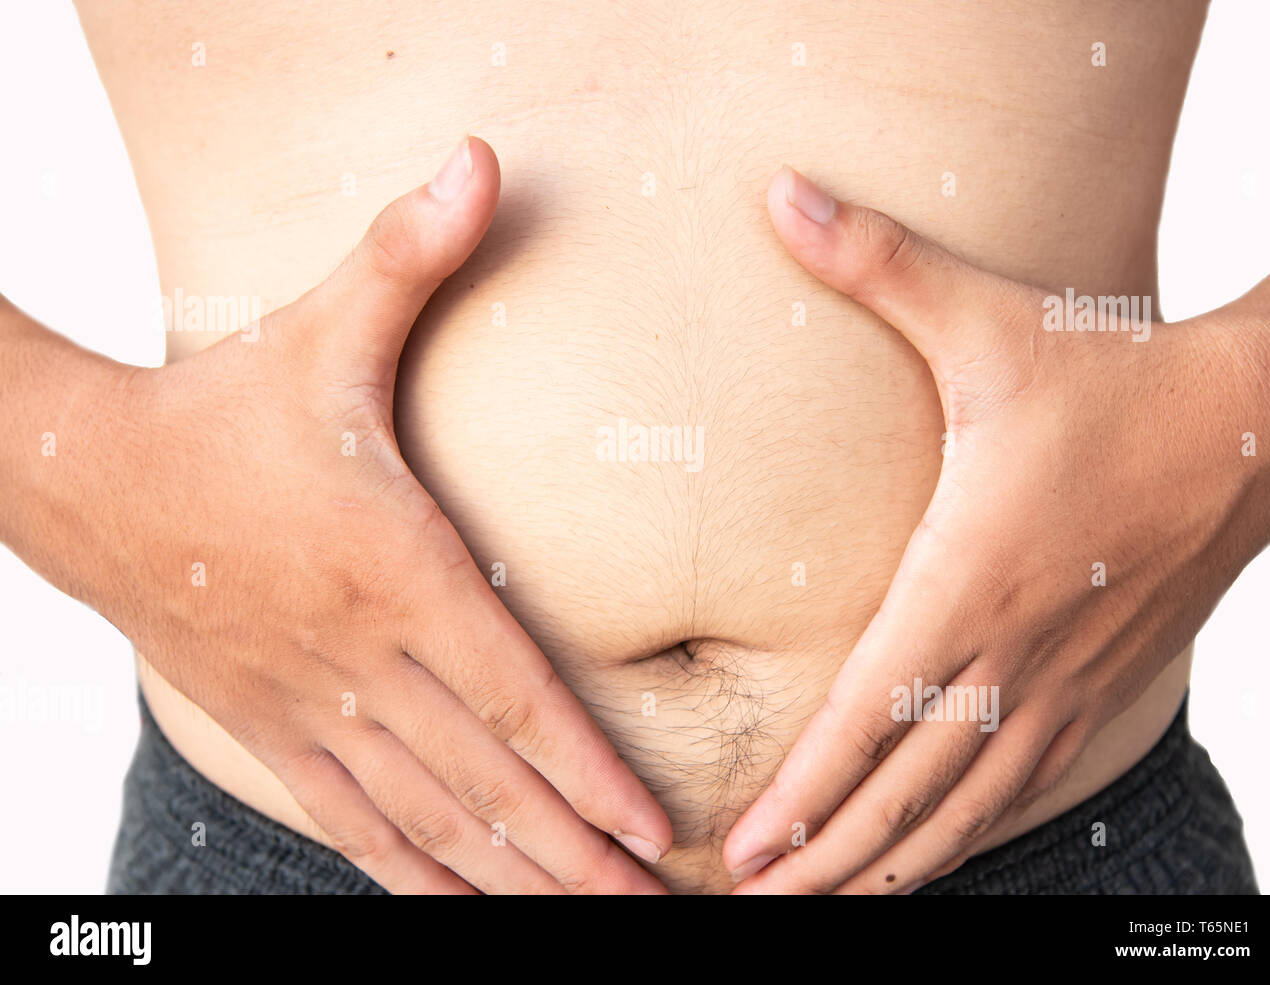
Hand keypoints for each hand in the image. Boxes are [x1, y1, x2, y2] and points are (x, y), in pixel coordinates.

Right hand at [76, 138, 671, 892]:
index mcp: (390, 567)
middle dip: (569, 848)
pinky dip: (411, 873)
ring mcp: (308, 706)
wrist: (84, 475)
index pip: (507, 689)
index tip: (651, 823)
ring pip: (424, 818)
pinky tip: (458, 911)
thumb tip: (482, 155)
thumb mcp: (320, 326)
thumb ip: (409, 252)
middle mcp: (358, 654)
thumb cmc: (222, 405)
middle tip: (647, 901)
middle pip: (481, 777)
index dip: (583, 764)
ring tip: (581, 916)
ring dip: (507, 877)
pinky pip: (350, 823)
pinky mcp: (268, 729)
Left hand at [724, 164, 1269, 892]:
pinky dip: (966, 836)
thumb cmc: (1115, 376)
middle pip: (904, 789)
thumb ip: (876, 263)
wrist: (1259, 421)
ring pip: (963, 807)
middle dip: (824, 858)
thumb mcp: (986, 321)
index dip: (801, 794)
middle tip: (753, 904)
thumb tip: (781, 191)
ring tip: (824, 906)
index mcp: (968, 579)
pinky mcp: (1099, 690)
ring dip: (889, 865)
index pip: (866, 716)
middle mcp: (1010, 652)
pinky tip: (931, 863)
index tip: (743, 851)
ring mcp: (1061, 684)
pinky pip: (1022, 787)